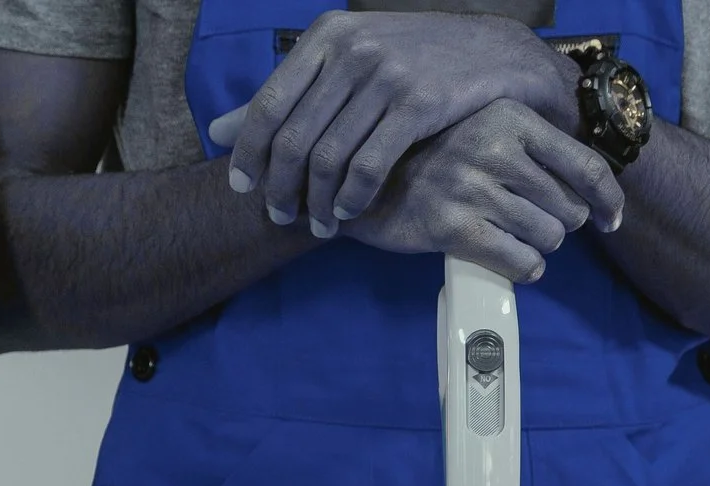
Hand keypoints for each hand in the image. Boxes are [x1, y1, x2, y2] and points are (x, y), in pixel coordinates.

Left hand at [206, 9, 584, 237]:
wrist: (493, 51)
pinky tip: (348, 213)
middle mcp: (351, 51)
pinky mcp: (419, 103)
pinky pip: (370, 165)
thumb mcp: (346, 59)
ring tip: (316, 224)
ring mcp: (386, 76)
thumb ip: (287, 93)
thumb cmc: (413, 60)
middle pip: (294, 137)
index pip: (268, 103)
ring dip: (317, 201)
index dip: (247, 151)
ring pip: (329, 156)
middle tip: (279, 215)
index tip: (241, 187)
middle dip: (280, 186)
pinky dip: (352, 197)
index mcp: (326, 37)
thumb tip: (216, 129)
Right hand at [333, 100, 621, 284]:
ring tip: (513, 237)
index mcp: (509, 117)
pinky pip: (521, 262)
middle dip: (557, 224)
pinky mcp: (454, 228)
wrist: (362, 180)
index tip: (610, 220)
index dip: (607, 200)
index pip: (585, 165)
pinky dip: (525, 269)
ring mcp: (473, 188)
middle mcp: (494, 148)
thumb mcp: (481, 131)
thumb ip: (531, 149)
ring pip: (548, 238)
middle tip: (531, 223)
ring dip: (538, 247)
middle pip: (568, 209)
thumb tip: (590, 193)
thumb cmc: (432, 160)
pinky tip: (510, 260)